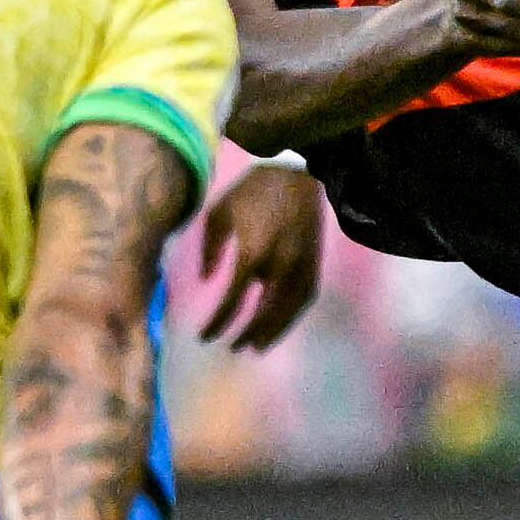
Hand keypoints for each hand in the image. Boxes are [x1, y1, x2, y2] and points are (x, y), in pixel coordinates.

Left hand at [193, 165, 324, 348]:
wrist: (295, 172)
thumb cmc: (252, 191)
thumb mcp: (219, 212)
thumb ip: (209, 248)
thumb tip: (206, 279)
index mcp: (252, 253)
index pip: (233, 301)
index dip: (218, 322)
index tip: (204, 336)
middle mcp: (280, 266)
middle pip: (264, 313)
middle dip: (248, 334)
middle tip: (234, 347)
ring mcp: (301, 266)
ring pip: (288, 310)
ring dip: (273, 331)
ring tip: (257, 346)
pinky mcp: (315, 262)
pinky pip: (305, 298)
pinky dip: (293, 314)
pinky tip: (281, 322)